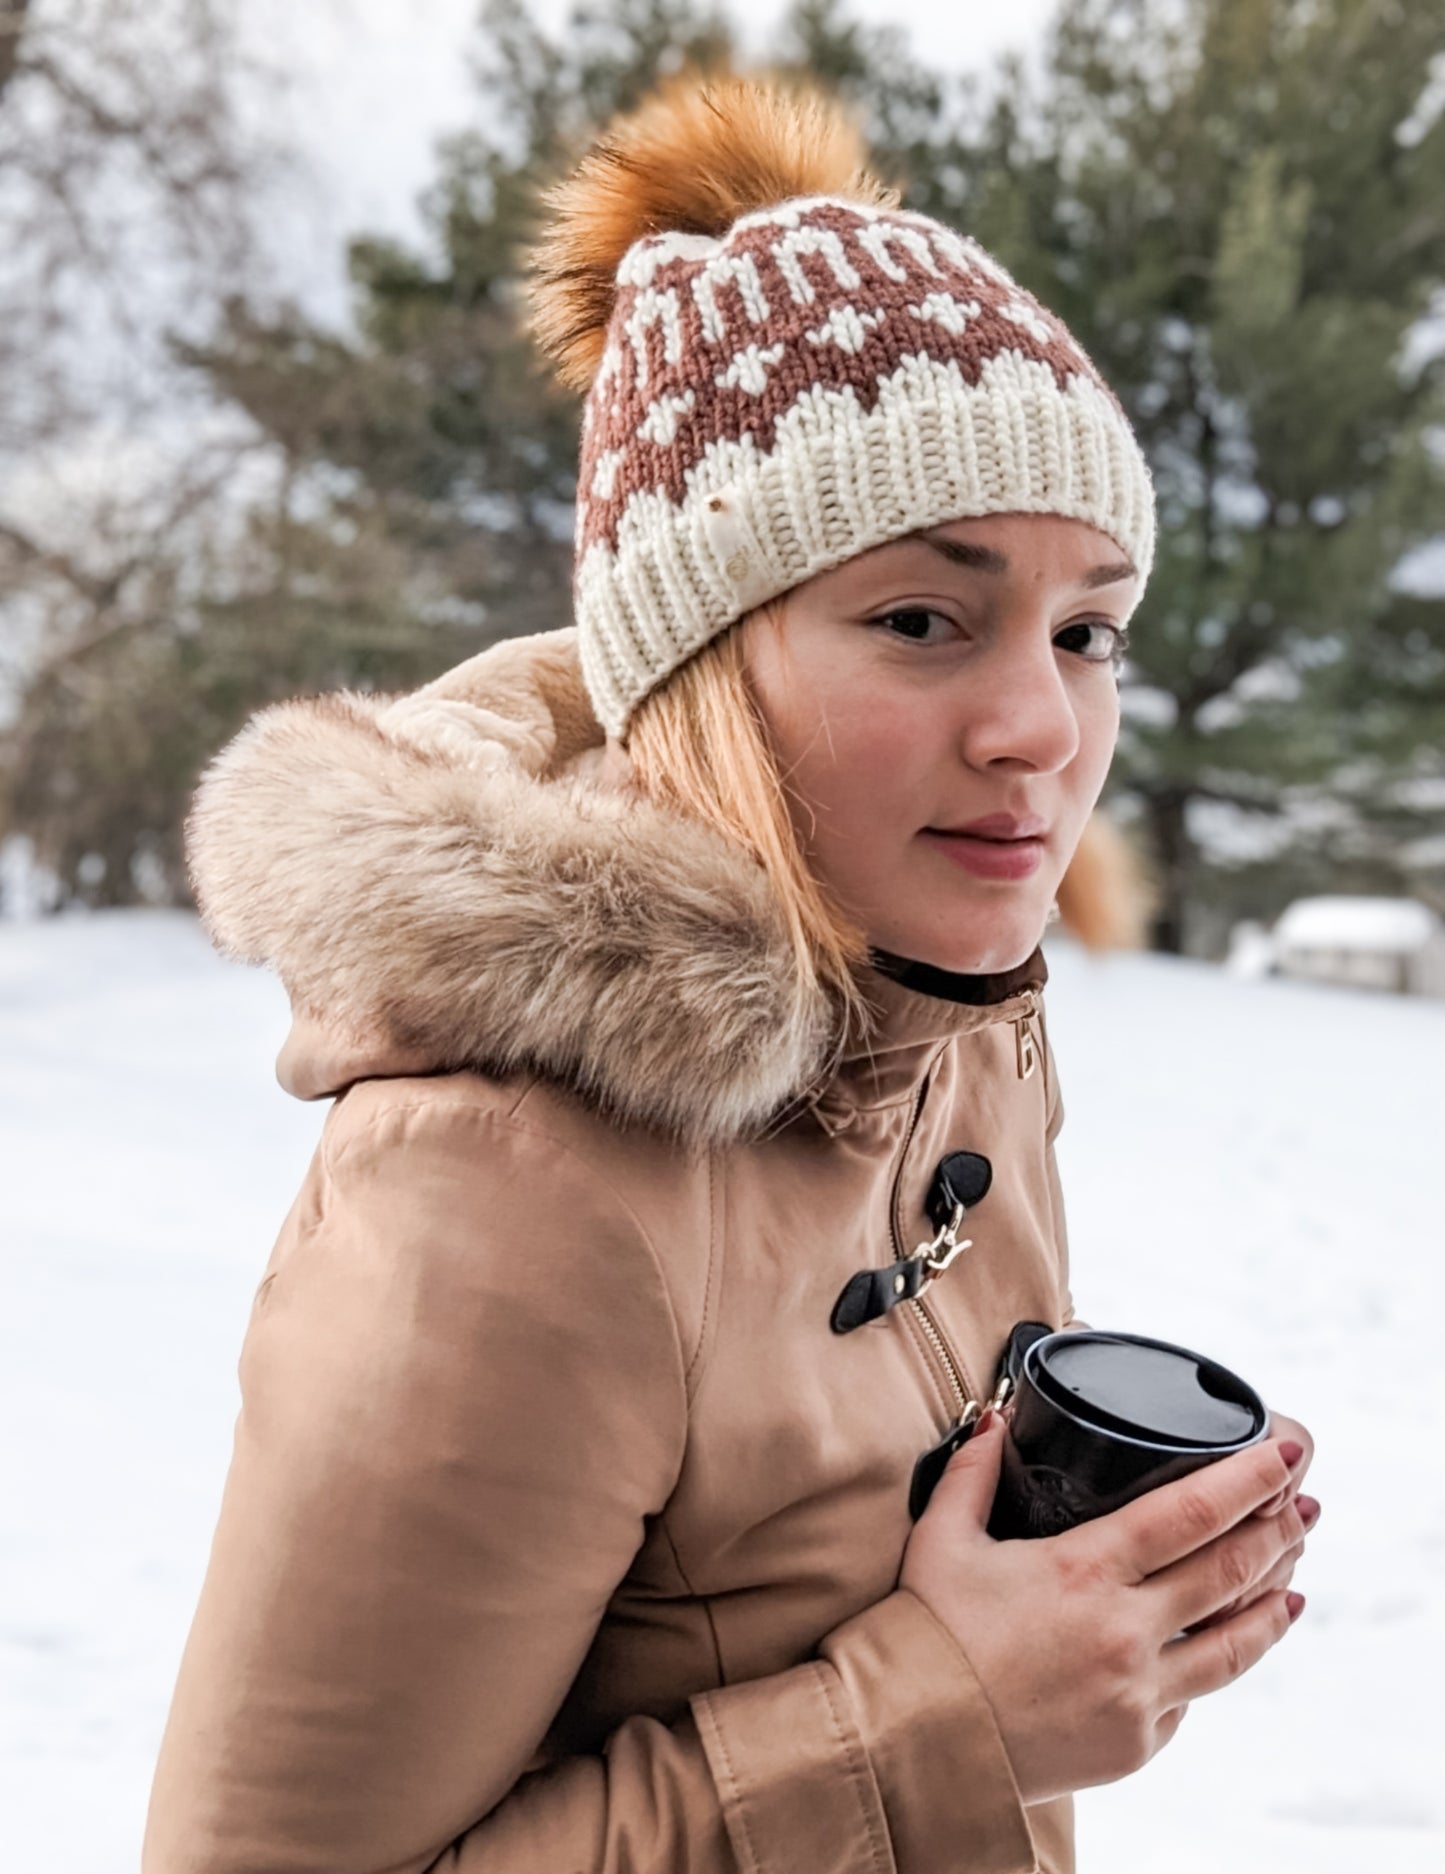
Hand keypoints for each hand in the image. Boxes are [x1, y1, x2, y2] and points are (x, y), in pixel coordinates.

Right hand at [899, 1414, 1310, 1804]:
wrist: (917, 1737)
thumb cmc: (927, 1633)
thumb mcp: (942, 1538)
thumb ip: (974, 1472)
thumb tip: (991, 1419)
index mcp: (1083, 1569)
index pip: (1189, 1513)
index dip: (1244, 1481)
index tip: (1280, 1457)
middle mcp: (1124, 1630)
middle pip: (1228, 1572)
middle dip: (1275, 1533)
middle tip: (1302, 1507)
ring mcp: (1138, 1692)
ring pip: (1233, 1645)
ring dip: (1271, 1607)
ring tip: (1295, 1582)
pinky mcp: (1137, 1742)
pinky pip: (1189, 1698)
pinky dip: (1209, 1666)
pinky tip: (1222, 1648)